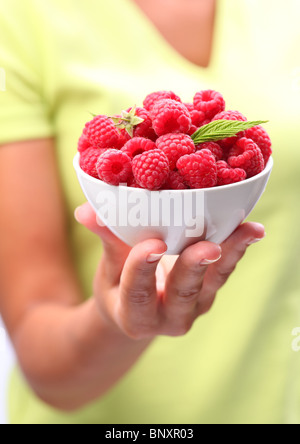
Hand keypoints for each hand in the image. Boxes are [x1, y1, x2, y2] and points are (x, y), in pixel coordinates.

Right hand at [75, 203, 264, 338]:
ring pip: (211, 282)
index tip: (151, 243)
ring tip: (247, 232)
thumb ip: (106, 240)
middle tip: (208, 247)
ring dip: (229, 255)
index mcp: (134, 316)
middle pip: (182, 292)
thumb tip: (85, 209)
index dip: (143, 269)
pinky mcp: (207, 294)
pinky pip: (223, 273)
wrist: (138, 312)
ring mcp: (192, 307)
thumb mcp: (107, 270)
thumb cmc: (117, 288)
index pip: (138, 293)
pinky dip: (237, 250)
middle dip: (194, 268)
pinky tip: (251, 230)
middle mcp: (167, 318)